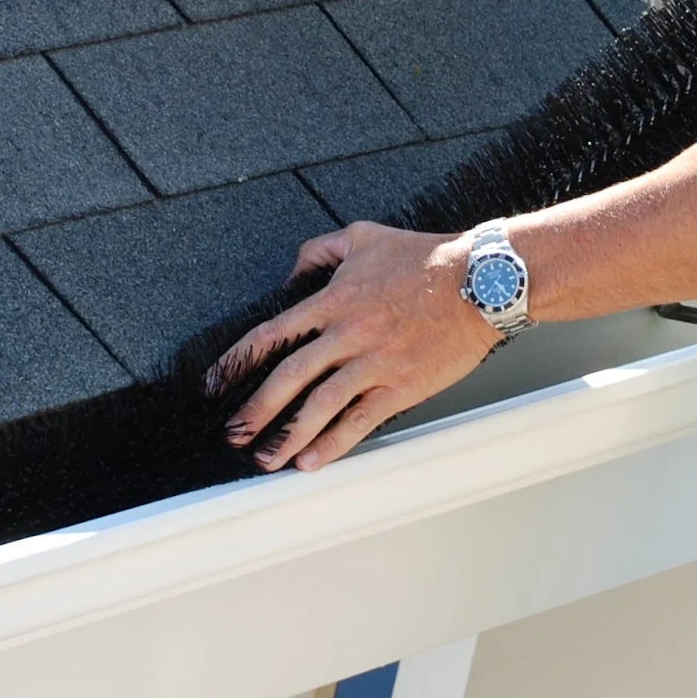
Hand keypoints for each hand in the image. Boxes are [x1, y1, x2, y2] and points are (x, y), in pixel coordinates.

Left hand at [207, 223, 502, 472]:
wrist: (480, 280)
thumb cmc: (425, 258)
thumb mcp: (362, 236)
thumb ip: (317, 252)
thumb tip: (289, 278)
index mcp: (334, 300)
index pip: (272, 334)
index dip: (237, 362)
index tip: (216, 384)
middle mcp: (348, 334)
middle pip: (288, 377)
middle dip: (254, 409)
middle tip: (232, 433)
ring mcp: (375, 363)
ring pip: (320, 406)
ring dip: (287, 436)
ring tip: (265, 459)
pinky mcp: (401, 386)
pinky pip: (360, 421)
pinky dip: (333, 444)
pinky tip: (311, 461)